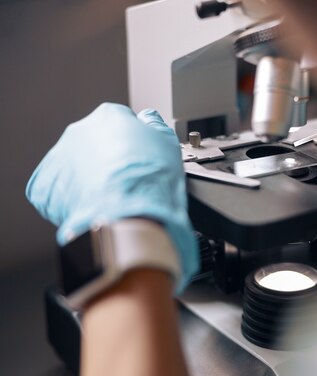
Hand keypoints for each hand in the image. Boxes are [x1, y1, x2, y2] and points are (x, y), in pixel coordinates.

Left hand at [26, 103, 197, 290]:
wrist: (128, 216)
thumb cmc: (149, 180)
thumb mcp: (168, 143)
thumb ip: (156, 124)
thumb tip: (149, 119)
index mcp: (109, 116)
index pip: (121, 123)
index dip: (133, 141)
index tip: (139, 157)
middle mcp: (80, 131)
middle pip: (96, 142)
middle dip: (110, 157)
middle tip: (127, 177)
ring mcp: (60, 157)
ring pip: (78, 164)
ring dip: (92, 176)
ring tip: (112, 195)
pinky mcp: (46, 185)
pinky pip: (61, 188)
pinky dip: (75, 196)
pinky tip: (95, 205)